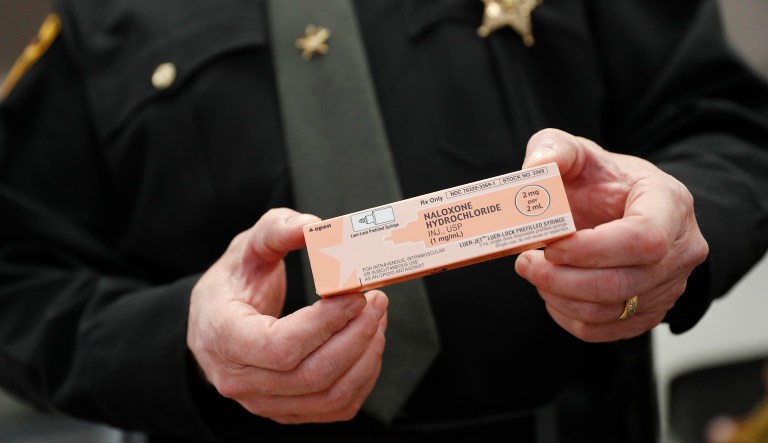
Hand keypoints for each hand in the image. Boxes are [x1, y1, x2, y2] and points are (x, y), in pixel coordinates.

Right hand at [187, 208, 387, 422]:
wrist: (215, 323)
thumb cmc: (232, 284)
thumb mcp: (246, 248)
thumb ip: (276, 230)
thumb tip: (313, 226)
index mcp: (222, 338)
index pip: (280, 347)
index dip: (326, 323)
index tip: (354, 294)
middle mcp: (238, 380)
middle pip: (312, 375)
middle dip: (356, 336)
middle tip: (376, 301)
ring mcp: (263, 402)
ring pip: (330, 397)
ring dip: (366, 357)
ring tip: (377, 319)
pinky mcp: (287, 410)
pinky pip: (335, 407)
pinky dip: (362, 377)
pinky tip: (368, 343)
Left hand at [514, 129, 708, 341]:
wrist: (626, 207)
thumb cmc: (604, 180)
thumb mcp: (580, 152)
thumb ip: (555, 149)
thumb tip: (535, 170)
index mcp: (670, 204)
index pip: (644, 239)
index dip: (591, 250)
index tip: (551, 245)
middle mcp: (681, 249)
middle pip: (623, 282)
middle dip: (563, 279)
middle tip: (525, 262)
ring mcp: (669, 286)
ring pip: (612, 311)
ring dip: (560, 298)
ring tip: (534, 273)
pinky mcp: (649, 312)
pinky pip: (606, 331)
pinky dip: (569, 318)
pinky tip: (551, 294)